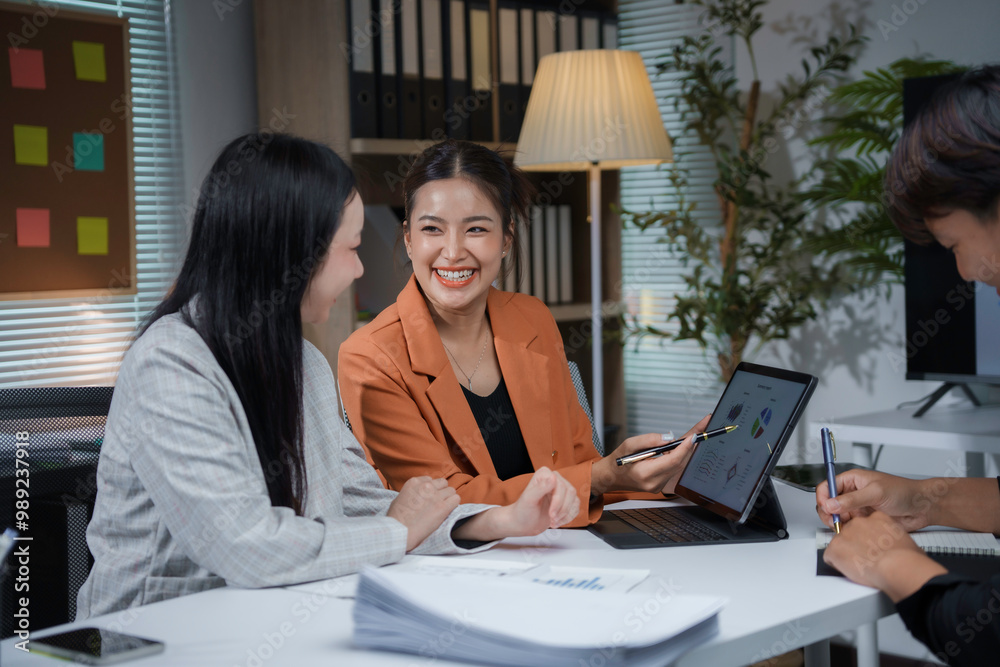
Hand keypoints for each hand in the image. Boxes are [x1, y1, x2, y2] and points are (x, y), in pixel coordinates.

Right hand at [387, 476, 460, 550]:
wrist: (400, 532)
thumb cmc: (396, 519)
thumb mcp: (399, 498)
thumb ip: (411, 492)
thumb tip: (416, 495)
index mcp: (414, 482)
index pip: (430, 480)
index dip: (431, 490)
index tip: (429, 498)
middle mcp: (426, 486)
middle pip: (443, 483)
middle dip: (441, 492)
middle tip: (438, 503)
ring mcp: (435, 496)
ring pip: (451, 490)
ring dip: (449, 498)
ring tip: (443, 508)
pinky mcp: (443, 507)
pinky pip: (456, 499)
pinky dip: (454, 505)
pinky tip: (448, 511)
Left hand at [501, 467, 579, 534]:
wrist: (522, 524)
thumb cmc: (522, 511)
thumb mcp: (529, 499)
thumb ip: (541, 487)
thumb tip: (553, 477)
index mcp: (545, 474)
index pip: (561, 485)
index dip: (558, 501)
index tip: (551, 513)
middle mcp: (554, 479)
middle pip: (570, 492)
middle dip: (562, 509)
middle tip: (552, 519)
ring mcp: (561, 490)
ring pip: (575, 500)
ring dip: (565, 514)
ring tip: (553, 522)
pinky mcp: (565, 501)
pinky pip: (576, 508)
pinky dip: (568, 518)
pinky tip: (557, 522)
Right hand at [591, 415, 710, 494]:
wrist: (610, 477)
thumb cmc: (618, 460)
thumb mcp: (628, 444)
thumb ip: (649, 440)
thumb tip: (669, 437)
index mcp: (645, 474)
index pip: (673, 460)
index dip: (685, 447)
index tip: (695, 435)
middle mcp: (654, 483)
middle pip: (680, 463)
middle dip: (691, 446)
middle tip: (702, 429)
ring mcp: (658, 487)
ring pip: (679, 466)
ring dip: (686, 451)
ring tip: (695, 434)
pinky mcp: (661, 486)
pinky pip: (674, 469)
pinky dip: (679, 457)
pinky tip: (683, 446)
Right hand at [816, 469, 931, 531]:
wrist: (922, 507)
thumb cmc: (904, 492)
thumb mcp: (876, 492)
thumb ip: (852, 499)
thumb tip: (831, 504)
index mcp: (852, 480)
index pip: (827, 486)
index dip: (823, 497)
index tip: (826, 508)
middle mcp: (852, 493)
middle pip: (828, 502)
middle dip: (827, 512)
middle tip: (833, 521)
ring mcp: (857, 507)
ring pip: (837, 515)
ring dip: (837, 522)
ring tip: (843, 527)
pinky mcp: (863, 519)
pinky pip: (848, 525)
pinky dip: (846, 530)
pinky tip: (852, 531)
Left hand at [822, 511, 945, 601]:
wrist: (897, 566)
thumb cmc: (906, 558)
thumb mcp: (904, 539)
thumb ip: (892, 537)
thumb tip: (892, 546)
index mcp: (877, 518)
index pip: (865, 524)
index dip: (867, 538)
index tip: (871, 546)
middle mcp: (858, 522)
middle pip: (850, 533)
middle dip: (855, 546)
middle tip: (865, 558)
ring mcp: (844, 534)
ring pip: (840, 545)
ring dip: (847, 555)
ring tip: (861, 566)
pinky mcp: (835, 548)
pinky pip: (830, 556)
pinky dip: (838, 564)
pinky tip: (851, 569)